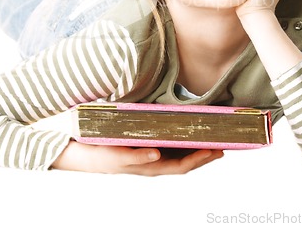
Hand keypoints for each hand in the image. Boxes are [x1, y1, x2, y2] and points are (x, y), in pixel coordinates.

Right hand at [52, 141, 223, 175]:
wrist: (79, 151)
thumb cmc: (98, 155)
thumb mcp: (116, 156)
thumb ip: (136, 156)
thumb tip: (157, 155)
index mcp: (148, 166)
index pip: (180, 166)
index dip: (199, 160)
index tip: (216, 150)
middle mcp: (151, 162)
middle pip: (183, 162)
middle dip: (204, 156)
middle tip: (222, 145)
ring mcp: (147, 155)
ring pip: (177, 155)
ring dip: (195, 149)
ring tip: (210, 140)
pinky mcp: (142, 146)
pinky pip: (167, 146)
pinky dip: (180, 142)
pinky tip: (186, 134)